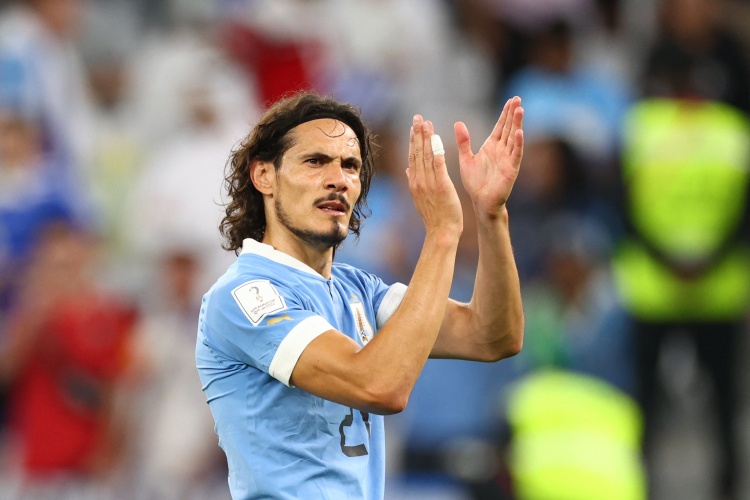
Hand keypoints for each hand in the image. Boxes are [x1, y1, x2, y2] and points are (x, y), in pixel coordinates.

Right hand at [406, 115, 462, 238]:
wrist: (441, 232)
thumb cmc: (435, 217)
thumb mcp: (420, 199)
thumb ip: (414, 182)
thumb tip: (407, 169)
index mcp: (414, 183)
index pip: (412, 157)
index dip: (413, 140)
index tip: (413, 126)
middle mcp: (419, 181)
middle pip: (417, 153)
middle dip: (417, 133)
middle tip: (417, 117)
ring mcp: (429, 184)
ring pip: (426, 156)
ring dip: (426, 137)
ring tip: (426, 122)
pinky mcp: (441, 186)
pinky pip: (438, 165)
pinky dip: (437, 150)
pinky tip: (437, 138)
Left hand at [455, 96, 523, 217]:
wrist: (481, 202)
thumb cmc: (475, 182)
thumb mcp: (466, 159)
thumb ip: (464, 142)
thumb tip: (458, 123)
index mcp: (491, 146)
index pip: (500, 126)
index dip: (505, 113)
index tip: (511, 99)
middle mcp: (502, 150)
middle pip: (508, 128)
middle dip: (513, 113)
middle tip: (518, 98)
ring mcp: (508, 159)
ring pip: (513, 138)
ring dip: (517, 124)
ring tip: (520, 109)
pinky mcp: (511, 169)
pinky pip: (515, 154)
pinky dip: (517, 144)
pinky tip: (519, 133)